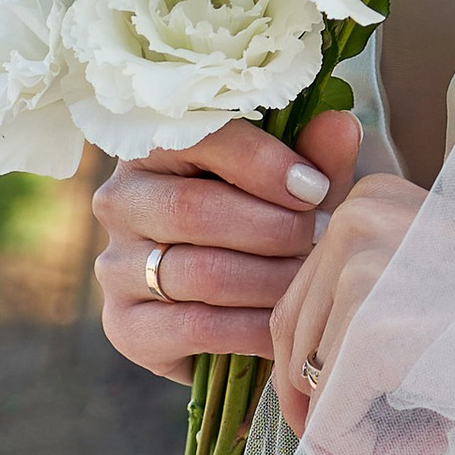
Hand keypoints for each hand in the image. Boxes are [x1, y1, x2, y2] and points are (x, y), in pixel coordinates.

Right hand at [92, 110, 362, 383]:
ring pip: (200, 272)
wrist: (242, 304)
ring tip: (309, 280)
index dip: (263, 164)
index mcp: (156, 147)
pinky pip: (196, 326)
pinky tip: (285, 324)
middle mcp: (121, 202)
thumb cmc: (270, 222)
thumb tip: (339, 127)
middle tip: (320, 241)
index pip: (198, 140)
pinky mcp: (125, 327)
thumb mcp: (294, 185)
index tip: (315, 189)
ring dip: (271, 280)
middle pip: (194, 211)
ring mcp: (116, 267)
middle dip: (274, 229)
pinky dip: (253, 327)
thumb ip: (315, 157)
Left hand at [267, 172, 427, 447]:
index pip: (301, 295)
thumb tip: (301, 379)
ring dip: (358, 428)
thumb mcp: (436, 274)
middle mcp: (353, 223)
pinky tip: (432, 437)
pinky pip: (335, 423)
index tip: (367, 400)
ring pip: (311, 386)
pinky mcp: (372, 333)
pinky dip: (373, 450)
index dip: (319, 362)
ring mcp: (359, 275)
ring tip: (428, 427)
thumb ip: (368, 295)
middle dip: (322, 401)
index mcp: (366, 200)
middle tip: (383, 434)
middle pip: (290, 339)